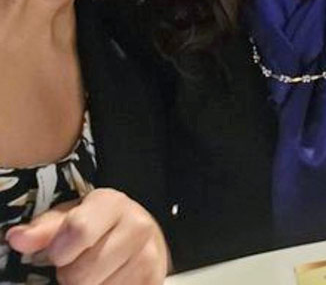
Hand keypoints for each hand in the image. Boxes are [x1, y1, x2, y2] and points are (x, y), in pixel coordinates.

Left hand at [5, 188, 168, 283]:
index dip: (59, 251)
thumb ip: (43, 230)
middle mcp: (137, 225)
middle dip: (71, 275)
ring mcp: (150, 256)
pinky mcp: (154, 280)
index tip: (58, 253)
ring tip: (99, 272)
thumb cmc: (99, 226)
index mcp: (112, 203)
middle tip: (82, 262)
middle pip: (80, 275)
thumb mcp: (70, 218)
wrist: (142, 237)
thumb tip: (17, 238)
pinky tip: (111, 279)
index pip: (78, 230)